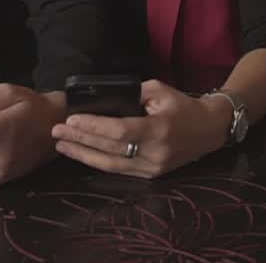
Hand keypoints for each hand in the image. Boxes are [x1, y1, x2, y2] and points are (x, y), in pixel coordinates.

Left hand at [51, 79, 231, 177]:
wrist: (209, 130)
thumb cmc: (182, 105)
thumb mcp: (159, 90)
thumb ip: (131, 93)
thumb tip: (102, 99)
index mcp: (159, 129)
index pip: (119, 131)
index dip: (93, 127)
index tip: (70, 120)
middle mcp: (155, 152)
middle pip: (110, 149)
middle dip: (80, 141)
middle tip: (56, 132)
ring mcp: (153, 167)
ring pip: (111, 165)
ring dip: (83, 155)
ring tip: (62, 146)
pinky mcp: (151, 175)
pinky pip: (119, 170)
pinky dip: (98, 162)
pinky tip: (82, 154)